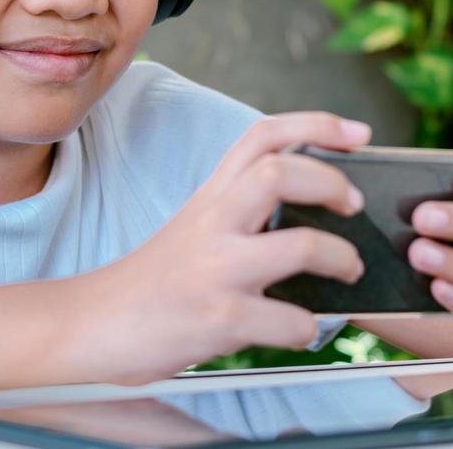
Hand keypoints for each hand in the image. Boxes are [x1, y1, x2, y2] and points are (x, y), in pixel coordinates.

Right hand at [74, 112, 371, 384]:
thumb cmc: (156, 282)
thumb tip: (318, 208)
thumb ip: (242, 210)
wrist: (93, 325)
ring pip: (300, 246)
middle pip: (279, 172)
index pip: (263, 136)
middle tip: (353, 204)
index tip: (359, 133)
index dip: (317, 124)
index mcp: (211, 196)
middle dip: (331, 183)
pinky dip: (307, 326)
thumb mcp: (196, 226)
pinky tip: (301, 327)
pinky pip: (288, 320)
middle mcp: (213, 223)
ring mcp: (216, 271)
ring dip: (340, 258)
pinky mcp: (218, 319)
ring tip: (348, 268)